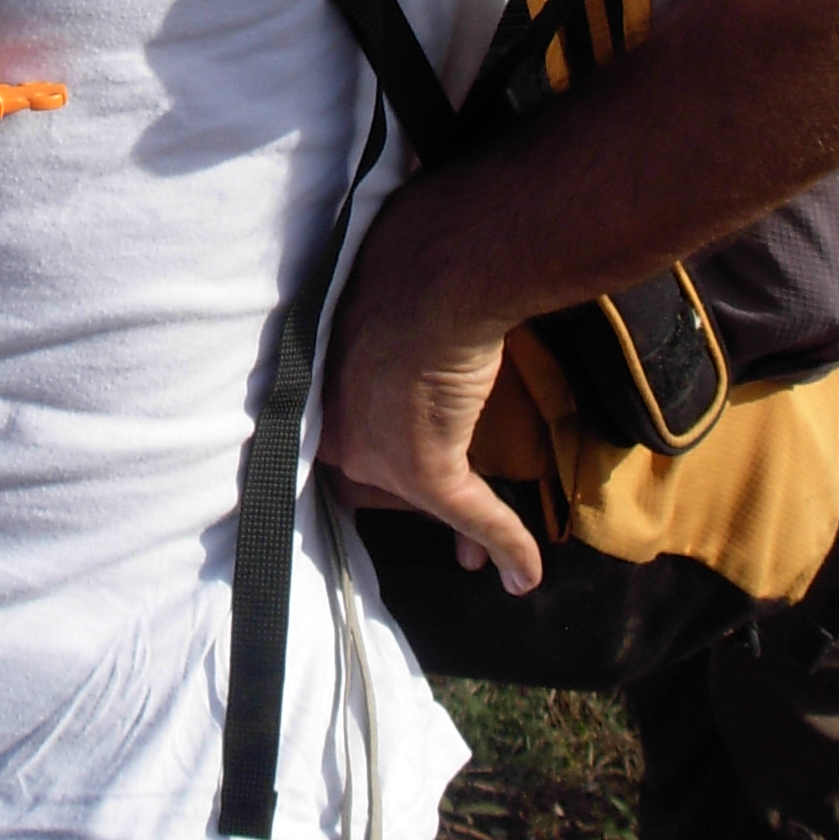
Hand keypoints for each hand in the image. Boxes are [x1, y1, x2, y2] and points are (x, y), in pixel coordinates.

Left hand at [316, 193, 542, 594]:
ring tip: (478, 554)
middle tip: (445, 523)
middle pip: (376, 477)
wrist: (437, 274)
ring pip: (419, 498)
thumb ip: (385, 323)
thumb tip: (407, 303)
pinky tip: (523, 571)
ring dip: (457, 526)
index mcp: (315, 386)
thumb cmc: (408, 268)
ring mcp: (375, 454)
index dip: (376, 462)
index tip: (406, 464)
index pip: (344, 436)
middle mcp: (336, 426)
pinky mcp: (421, 471)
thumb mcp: (379, 302)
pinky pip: (470, 514)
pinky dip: (502, 541)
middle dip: (412, 502)